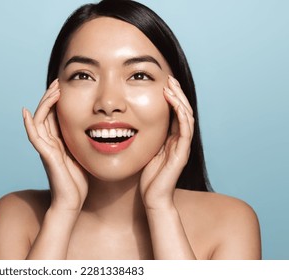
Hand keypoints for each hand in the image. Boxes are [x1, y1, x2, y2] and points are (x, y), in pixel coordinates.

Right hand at [23, 79, 87, 212]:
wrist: (71, 202)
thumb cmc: (77, 182)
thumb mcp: (81, 156)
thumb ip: (80, 143)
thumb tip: (92, 131)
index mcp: (58, 142)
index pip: (54, 116)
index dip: (56, 100)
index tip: (63, 85)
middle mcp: (49, 143)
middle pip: (45, 114)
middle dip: (50, 97)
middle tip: (58, 82)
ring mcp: (46, 149)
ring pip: (39, 121)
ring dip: (45, 104)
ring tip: (53, 90)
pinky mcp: (46, 156)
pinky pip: (34, 137)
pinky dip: (29, 124)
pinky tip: (26, 112)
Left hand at [140, 75, 193, 209]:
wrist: (153, 198)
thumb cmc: (147, 178)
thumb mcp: (144, 151)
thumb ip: (145, 139)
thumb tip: (130, 124)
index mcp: (171, 139)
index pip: (175, 113)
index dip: (171, 97)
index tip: (163, 83)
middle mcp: (179, 140)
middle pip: (183, 111)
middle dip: (177, 93)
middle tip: (169, 78)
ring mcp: (182, 146)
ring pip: (187, 116)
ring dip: (179, 99)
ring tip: (171, 85)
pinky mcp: (182, 153)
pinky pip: (185, 128)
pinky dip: (180, 113)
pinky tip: (173, 101)